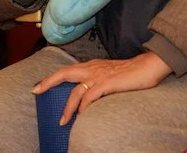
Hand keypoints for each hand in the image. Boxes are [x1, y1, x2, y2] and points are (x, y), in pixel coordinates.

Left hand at [32, 52, 172, 125]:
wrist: (149, 65)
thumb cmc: (132, 73)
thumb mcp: (110, 75)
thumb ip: (97, 82)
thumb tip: (87, 96)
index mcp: (92, 66)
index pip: (67, 70)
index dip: (51, 78)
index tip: (39, 86)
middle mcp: (93, 69)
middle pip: (64, 73)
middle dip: (48, 82)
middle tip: (37, 91)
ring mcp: (100, 76)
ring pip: (76, 91)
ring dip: (68, 108)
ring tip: (63, 121)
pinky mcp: (108, 83)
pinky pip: (90, 96)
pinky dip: (83, 106)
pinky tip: (81, 114)